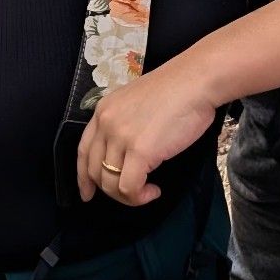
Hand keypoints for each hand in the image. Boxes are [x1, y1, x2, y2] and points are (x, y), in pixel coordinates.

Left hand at [75, 65, 217, 207]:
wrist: (195, 82)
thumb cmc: (176, 90)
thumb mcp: (136, 103)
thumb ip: (123, 124)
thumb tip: (126, 153)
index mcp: (103, 110)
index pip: (83, 151)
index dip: (83, 177)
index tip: (87, 193)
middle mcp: (106, 123)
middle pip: (94, 171)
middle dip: (110, 190)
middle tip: (131, 193)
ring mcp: (121, 137)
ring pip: (110, 184)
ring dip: (129, 196)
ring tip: (148, 190)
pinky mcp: (140, 151)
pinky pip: (129, 188)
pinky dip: (140, 197)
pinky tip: (154, 190)